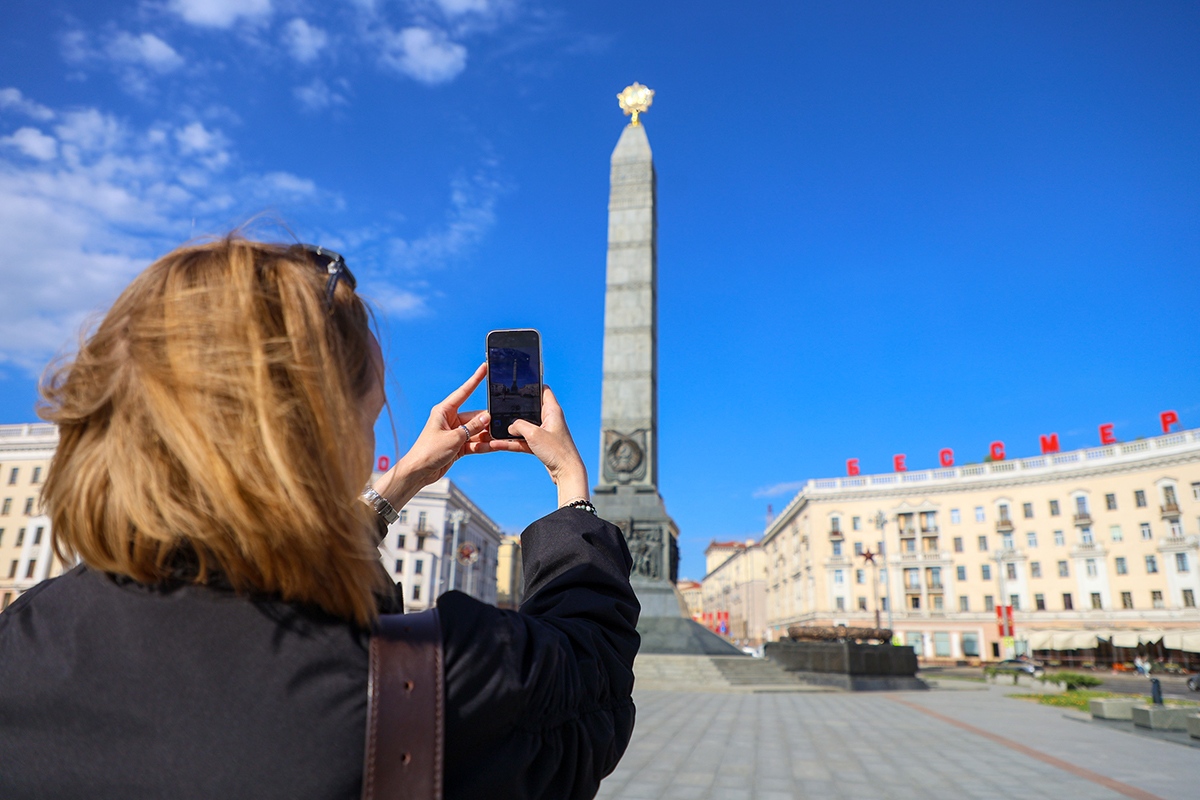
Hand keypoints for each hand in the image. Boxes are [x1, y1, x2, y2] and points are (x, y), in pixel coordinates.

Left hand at [373, 363, 493, 508]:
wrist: (419, 472)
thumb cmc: (428, 452)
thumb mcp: (453, 438)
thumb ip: (472, 427)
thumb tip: (487, 417)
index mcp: (444, 411)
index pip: (464, 392)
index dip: (475, 379)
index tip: (485, 367)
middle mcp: (450, 419)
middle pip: (475, 416)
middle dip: (487, 421)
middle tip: (501, 423)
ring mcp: (455, 433)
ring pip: (477, 431)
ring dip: (487, 435)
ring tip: (499, 438)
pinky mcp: (459, 445)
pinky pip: (475, 442)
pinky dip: (483, 445)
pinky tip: (493, 446)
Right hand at [487, 385, 588, 506]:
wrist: (566, 473)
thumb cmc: (556, 451)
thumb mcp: (534, 434)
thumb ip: (519, 425)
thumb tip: (510, 426)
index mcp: (552, 410)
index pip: (543, 390)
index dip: (532, 385)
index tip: (518, 384)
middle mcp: (549, 419)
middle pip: (529, 409)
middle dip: (514, 410)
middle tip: (498, 407)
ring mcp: (544, 433)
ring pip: (523, 427)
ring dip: (510, 430)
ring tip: (493, 429)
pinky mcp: (540, 445)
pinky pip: (523, 441)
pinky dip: (512, 442)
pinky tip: (497, 444)